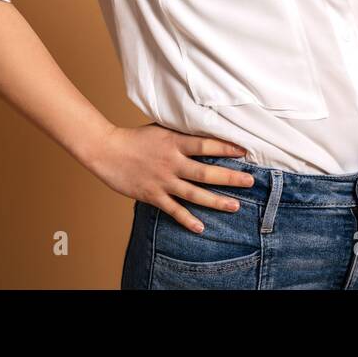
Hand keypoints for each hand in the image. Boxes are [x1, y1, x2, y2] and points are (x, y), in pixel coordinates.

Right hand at [89, 122, 255, 233]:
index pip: (205, 145)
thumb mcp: (161, 129)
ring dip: (216, 201)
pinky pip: (173, 210)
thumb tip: (204, 130)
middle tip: (250, 181)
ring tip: (235, 206)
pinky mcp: (152, 195)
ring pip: (194, 194)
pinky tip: (201, 227)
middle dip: (230, 177)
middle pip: (206, 172)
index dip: (226, 147)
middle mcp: (171, 162)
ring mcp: (162, 180)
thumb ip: (182, 133)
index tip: (244, 151)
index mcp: (174, 142)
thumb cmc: (136, 138)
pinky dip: (187, 220)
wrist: (107, 150)